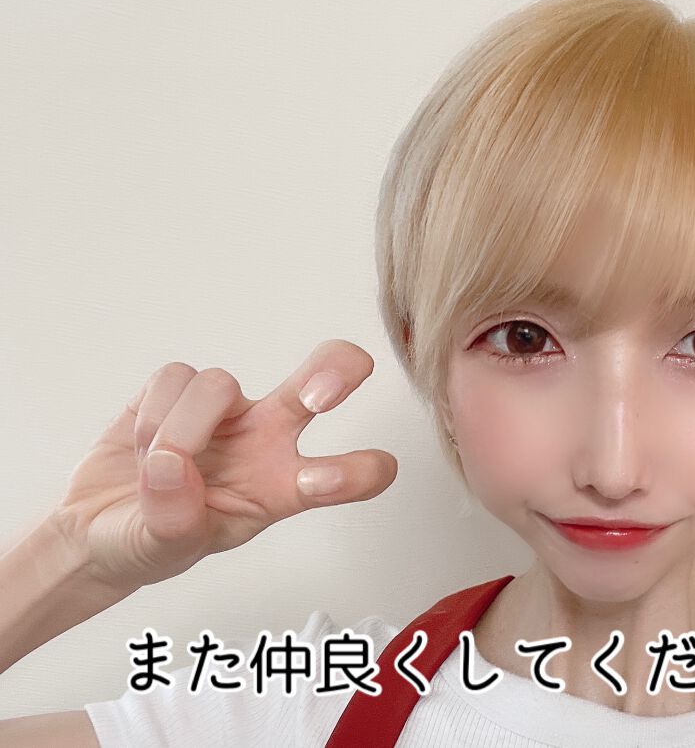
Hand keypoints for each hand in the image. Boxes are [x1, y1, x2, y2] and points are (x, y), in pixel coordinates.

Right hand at [49, 339, 397, 593]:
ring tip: (156, 467)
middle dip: (334, 373)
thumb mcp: (166, 551)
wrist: (99, 526)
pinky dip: (152, 414)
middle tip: (322, 395)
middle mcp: (266, 440)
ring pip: (220, 386)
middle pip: (319, 385)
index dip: (358, 471)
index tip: (366, 472)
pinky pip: (177, 378)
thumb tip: (171, 467)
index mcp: (281, 488)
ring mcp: (228, 411)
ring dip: (180, 429)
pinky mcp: (182, 388)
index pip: (340, 477)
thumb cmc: (154, 540)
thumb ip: (173, 521)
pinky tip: (142, 442)